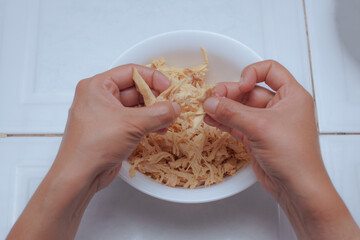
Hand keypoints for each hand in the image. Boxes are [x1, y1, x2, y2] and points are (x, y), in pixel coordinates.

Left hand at [55, 64, 179, 190]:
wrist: (79, 176)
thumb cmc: (95, 145)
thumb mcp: (131, 124)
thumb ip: (157, 113)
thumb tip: (175, 107)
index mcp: (97, 86)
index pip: (130, 72)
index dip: (152, 78)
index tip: (169, 87)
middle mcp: (100, 97)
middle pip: (134, 89)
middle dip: (155, 98)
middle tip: (171, 106)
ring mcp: (105, 115)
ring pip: (135, 107)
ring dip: (153, 113)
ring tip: (168, 121)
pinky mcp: (110, 131)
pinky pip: (133, 121)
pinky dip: (147, 124)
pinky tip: (159, 130)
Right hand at [203, 60, 359, 239]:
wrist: (296, 187)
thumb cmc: (293, 155)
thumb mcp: (260, 127)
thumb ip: (232, 112)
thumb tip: (211, 102)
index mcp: (291, 95)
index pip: (270, 70)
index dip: (252, 73)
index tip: (240, 85)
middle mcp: (280, 106)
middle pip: (250, 90)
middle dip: (230, 93)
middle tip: (213, 98)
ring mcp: (266, 122)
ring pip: (240, 108)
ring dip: (223, 107)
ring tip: (207, 109)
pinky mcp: (256, 137)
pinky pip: (236, 123)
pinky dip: (223, 121)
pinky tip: (211, 120)